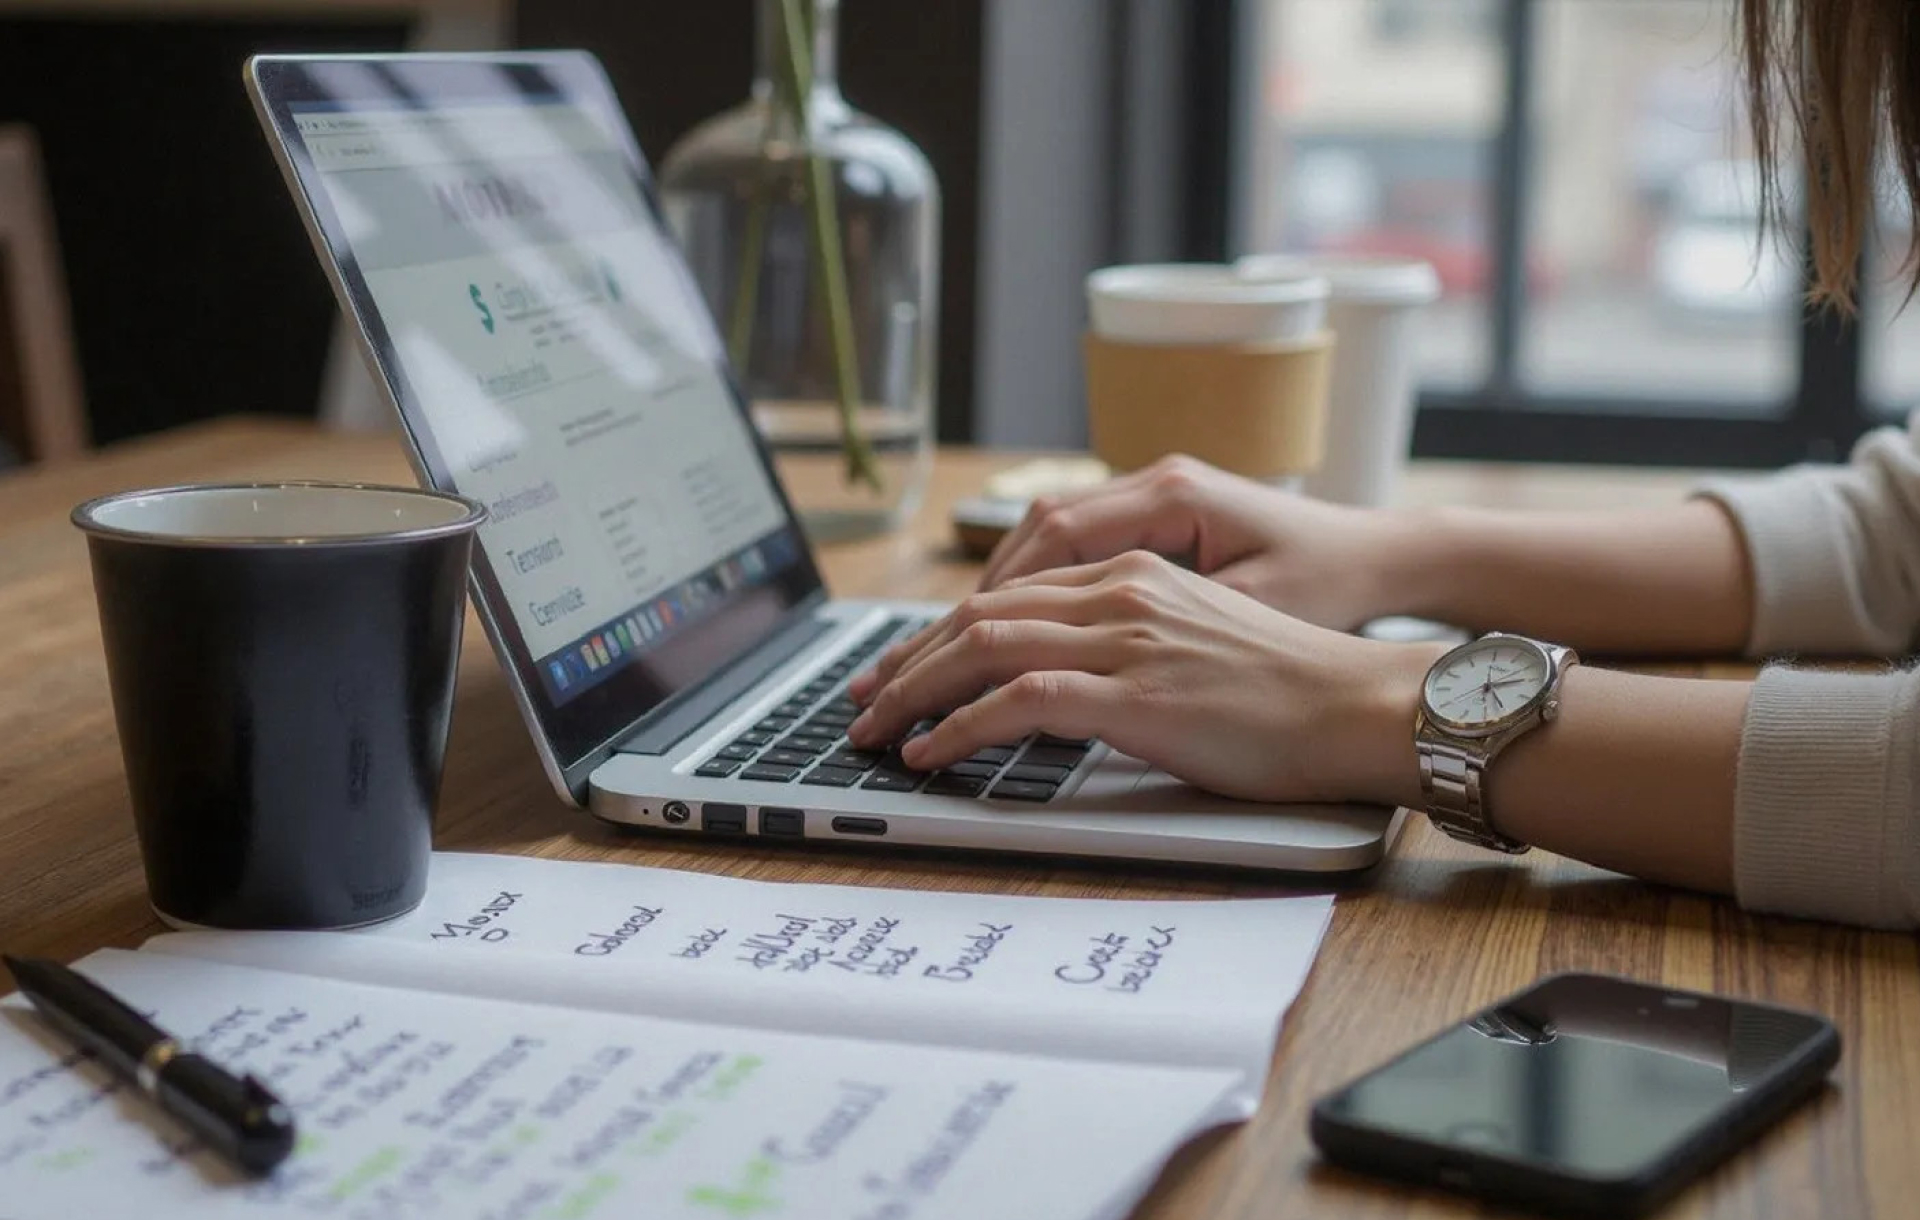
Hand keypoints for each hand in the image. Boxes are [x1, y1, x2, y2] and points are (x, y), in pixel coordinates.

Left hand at [846, 551, 1442, 805]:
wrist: (1359, 704)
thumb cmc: (1291, 690)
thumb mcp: (1196, 644)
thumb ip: (1129, 647)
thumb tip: (1068, 683)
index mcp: (1133, 574)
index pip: (1007, 596)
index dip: (938, 635)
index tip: (899, 670)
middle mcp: (1120, 592)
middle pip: (979, 615)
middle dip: (906, 662)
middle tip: (861, 703)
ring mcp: (1125, 639)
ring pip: (983, 648)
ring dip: (914, 692)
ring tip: (875, 731)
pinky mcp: (1134, 693)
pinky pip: (1017, 702)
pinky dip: (958, 727)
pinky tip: (929, 754)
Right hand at [979, 455, 1412, 630]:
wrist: (1385, 557)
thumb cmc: (1331, 586)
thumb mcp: (1251, 615)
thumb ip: (1165, 631)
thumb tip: (1080, 664)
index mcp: (1174, 495)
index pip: (1054, 533)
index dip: (996, 593)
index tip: (955, 644)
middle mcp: (1156, 483)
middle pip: (1034, 532)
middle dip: (972, 600)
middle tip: (920, 660)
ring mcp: (1157, 498)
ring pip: (1047, 539)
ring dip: (996, 594)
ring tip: (946, 652)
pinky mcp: (1162, 523)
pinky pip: (1076, 550)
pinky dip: (1035, 590)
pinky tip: (1008, 634)